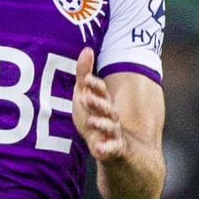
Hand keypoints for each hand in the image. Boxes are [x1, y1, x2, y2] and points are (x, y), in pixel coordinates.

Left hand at [72, 47, 124, 162]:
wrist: (109, 146)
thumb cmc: (94, 115)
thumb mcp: (85, 94)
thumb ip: (84, 73)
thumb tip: (87, 48)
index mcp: (103, 102)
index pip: (101, 92)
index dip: (94, 86)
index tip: (85, 79)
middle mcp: (110, 115)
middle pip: (107, 108)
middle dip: (97, 103)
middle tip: (86, 98)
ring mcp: (113, 132)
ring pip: (110, 127)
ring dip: (102, 124)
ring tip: (91, 121)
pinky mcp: (114, 148)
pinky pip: (112, 149)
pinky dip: (106, 149)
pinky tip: (99, 150)